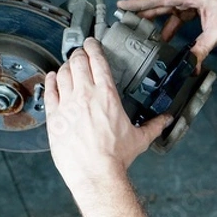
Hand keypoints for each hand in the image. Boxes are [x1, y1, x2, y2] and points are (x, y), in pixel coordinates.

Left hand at [44, 38, 171, 194]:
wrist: (95, 173)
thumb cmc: (115, 157)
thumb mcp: (139, 138)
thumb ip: (154, 125)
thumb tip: (166, 120)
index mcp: (107, 95)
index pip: (97, 60)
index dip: (93, 47)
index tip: (92, 43)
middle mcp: (86, 95)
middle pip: (77, 62)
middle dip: (79, 54)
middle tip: (80, 54)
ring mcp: (67, 104)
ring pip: (62, 73)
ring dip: (65, 66)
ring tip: (68, 66)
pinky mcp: (54, 117)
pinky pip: (49, 91)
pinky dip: (51, 80)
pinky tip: (52, 78)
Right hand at [117, 0, 216, 66]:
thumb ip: (200, 49)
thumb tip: (190, 66)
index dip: (139, 2)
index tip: (122, 4)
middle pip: (160, 3)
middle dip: (144, 13)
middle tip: (126, 22)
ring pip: (169, 10)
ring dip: (160, 24)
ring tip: (146, 37)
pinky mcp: (197, 3)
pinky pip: (179, 14)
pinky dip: (173, 25)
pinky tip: (167, 38)